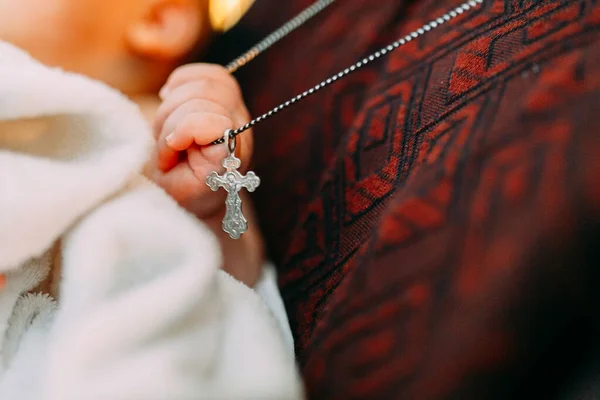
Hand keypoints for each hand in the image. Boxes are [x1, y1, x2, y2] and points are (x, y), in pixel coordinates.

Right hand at [148, 64, 263, 285]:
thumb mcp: (180, 191)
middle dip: (172, 122)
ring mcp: (236, 111)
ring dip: (172, 107)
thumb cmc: (183, 194)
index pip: (213, 122)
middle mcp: (240, 129)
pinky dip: (183, 81)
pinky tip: (172, 100)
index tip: (168, 161)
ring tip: (171, 134)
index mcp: (230, 155)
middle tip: (169, 150)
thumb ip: (195, 163)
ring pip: (200, 83)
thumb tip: (205, 131)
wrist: (194, 194)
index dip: (181, 134)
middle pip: (201, 97)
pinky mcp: (226, 97)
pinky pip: (207, 73)